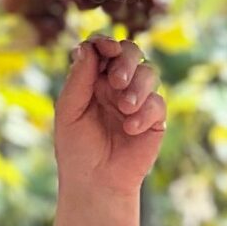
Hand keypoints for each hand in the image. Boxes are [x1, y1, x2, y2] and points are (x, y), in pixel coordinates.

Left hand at [51, 34, 166, 197]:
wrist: (96, 182)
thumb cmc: (77, 148)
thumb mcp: (69, 112)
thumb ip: (78, 80)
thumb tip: (87, 47)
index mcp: (92, 79)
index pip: (101, 49)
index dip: (105, 43)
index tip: (107, 49)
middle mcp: (115, 85)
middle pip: (130, 52)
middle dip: (127, 60)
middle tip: (117, 80)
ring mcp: (136, 99)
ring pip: (148, 72)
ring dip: (137, 86)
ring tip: (124, 108)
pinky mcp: (154, 118)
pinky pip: (157, 102)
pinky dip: (145, 112)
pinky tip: (131, 128)